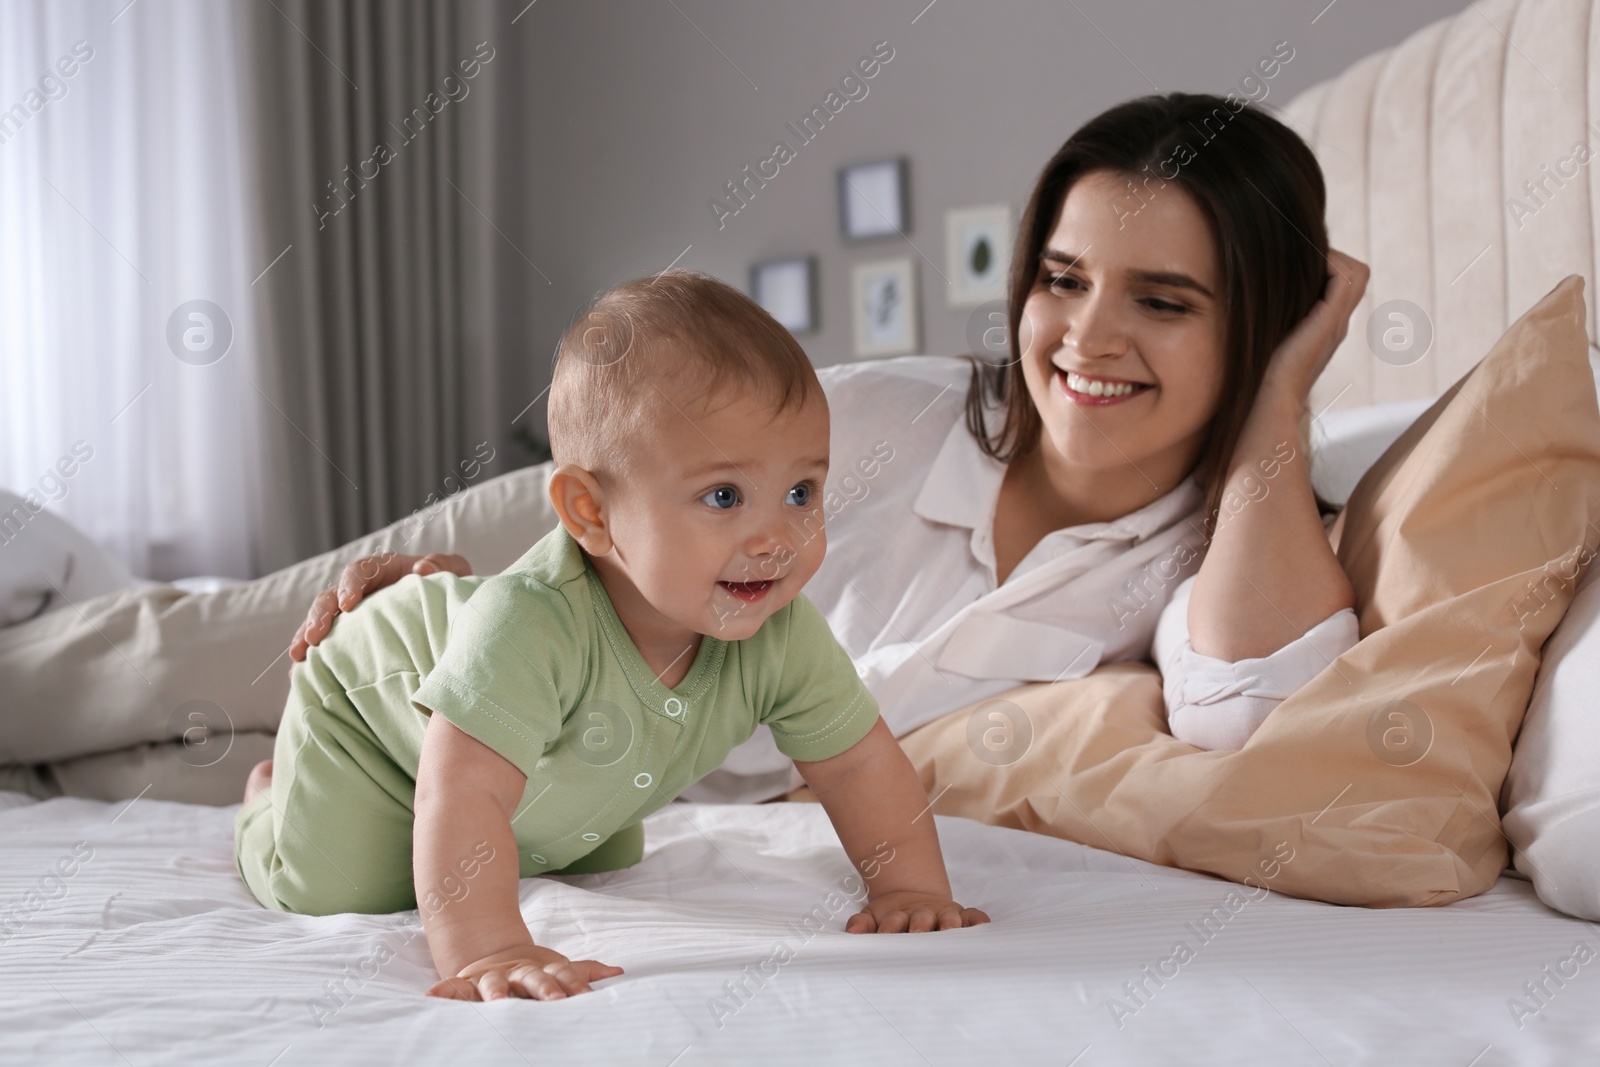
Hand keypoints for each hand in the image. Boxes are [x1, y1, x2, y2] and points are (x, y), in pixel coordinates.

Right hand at [289, 551, 472, 663]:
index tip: (348, 604)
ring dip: (307, 636)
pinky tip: (298, 675)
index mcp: (383, 569)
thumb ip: (444, 565)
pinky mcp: (350, 636)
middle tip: (314, 637)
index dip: (350, 585)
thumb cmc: (450, 586)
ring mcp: (352, 614)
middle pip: (331, 597)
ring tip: (298, 657)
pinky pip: (327, 645)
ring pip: (322, 621)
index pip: (359, 570)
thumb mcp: (455, 570)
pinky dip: (312, 658)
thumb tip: (422, 569)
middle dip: (320, 615)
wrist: (451, 610)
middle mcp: (361, 590)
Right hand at [426, 944, 622, 1000]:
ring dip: (495, 992)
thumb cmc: (533, 971)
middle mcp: (519, 972)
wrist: (495, 954)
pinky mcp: (468, 984)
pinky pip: (454, 988)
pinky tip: (431, 999)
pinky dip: (443, 992)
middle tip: (553, 1001)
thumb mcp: (557, 968)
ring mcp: (494, 977)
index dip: (576, 986)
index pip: (565, 976)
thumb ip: (584, 972)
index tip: (586, 998)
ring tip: (497, 1002)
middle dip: (544, 989)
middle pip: (535, 978)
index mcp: (543, 970)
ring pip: (495, 983)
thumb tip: (619, 972)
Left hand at [845, 890, 989, 933]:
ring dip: (950, 924)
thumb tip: (853, 930)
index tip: (884, 934)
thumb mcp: (874, 916)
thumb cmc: (891, 918)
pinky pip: (974, 916)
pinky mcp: (962, 916)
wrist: (912, 899)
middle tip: (918, 932)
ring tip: (950, 931)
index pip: (895, 921)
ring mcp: (944, 915)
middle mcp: (925, 915)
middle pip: (923, 918)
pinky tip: (984, 926)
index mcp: (901, 916)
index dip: (889, 927)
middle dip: (920, 925)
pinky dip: (979, 920)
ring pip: (949, 917)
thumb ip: (863, 923)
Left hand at [1259, 249, 1370, 409]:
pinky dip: (1328, 263)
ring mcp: (1336, 323)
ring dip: (1329, 258)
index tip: (1295, 261)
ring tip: (1300, 259)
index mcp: (1324, 327)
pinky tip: (1299, 268)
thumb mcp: (1263, 338)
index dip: (1325, 264)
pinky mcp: (1330, 322)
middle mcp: (1336, 324)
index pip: (1342, 281)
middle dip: (1328, 257)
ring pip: (1355, 272)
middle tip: (1298, 256)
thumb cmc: (1255, 376)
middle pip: (1354, 273)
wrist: (1266, 403)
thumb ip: (1267, 318)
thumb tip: (1242, 291)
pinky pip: (1346, 278)